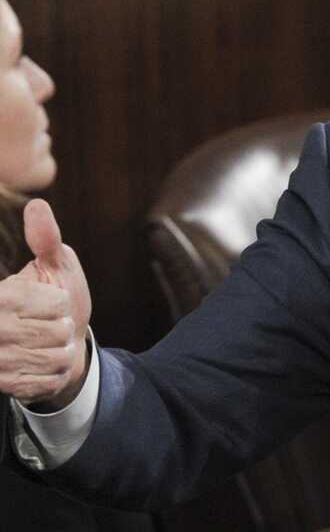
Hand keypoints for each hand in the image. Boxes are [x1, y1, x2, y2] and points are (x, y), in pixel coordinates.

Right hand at [0, 199, 90, 408]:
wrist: (55, 344)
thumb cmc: (56, 299)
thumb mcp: (54, 266)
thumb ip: (46, 238)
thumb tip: (37, 205)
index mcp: (2, 296)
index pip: (55, 303)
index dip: (62, 303)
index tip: (51, 302)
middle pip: (58, 331)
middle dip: (64, 327)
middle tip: (51, 325)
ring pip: (55, 356)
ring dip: (61, 350)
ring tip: (47, 343)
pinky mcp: (4, 384)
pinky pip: (47, 380)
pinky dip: (54, 372)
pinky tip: (42, 363)